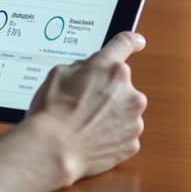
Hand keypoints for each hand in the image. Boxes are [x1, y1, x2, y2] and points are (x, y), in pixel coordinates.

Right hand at [25, 31, 147, 185]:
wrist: (53, 150)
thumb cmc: (52, 111)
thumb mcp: (58, 74)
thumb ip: (82, 67)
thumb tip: (89, 71)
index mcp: (109, 68)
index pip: (126, 44)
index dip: (132, 41)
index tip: (138, 42)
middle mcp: (128, 91)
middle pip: (120, 85)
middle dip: (106, 92)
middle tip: (83, 104)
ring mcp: (133, 119)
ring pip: (123, 110)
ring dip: (110, 115)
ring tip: (84, 125)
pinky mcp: (132, 142)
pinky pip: (123, 133)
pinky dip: (111, 135)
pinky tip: (91, 138)